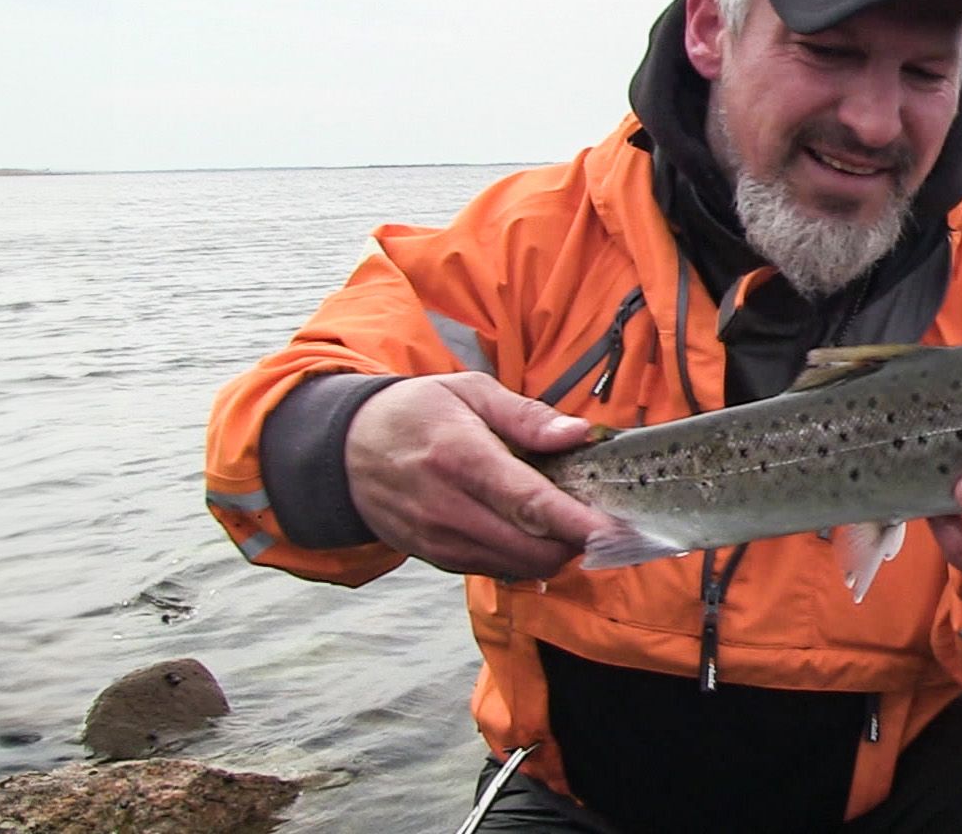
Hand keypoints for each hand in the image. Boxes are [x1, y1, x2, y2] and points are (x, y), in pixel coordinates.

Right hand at [344, 372, 608, 578]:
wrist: (346, 451)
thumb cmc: (416, 413)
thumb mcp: (469, 392)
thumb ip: (527, 415)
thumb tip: (578, 434)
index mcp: (461, 457)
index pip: (530, 503)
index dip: (577, 521)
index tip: (615, 528)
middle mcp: (449, 508)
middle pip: (532, 547)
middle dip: (575, 540)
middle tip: (598, 516)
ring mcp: (440, 541)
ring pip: (519, 566)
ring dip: (552, 550)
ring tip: (563, 518)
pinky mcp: (437, 560)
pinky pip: (497, 569)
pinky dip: (523, 555)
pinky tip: (527, 527)